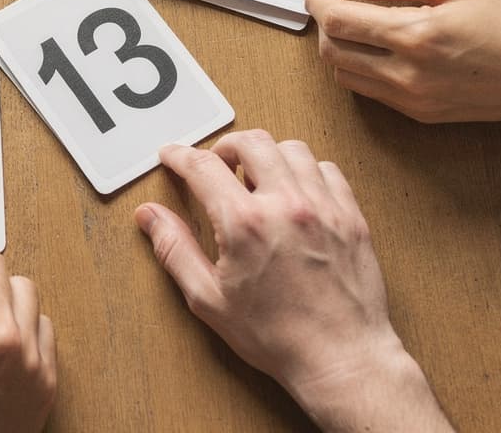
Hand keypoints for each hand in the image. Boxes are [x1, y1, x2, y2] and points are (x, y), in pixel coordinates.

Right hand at [136, 132, 446, 430]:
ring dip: (267, 155)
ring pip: (291, 149)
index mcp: (245, 223)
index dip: (180, 156)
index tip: (172, 155)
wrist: (340, 357)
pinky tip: (296, 192)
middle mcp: (286, 204)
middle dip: (225, 146)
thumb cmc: (276, 336)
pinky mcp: (350, 216)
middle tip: (216, 164)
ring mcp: (323, 207)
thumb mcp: (209, 299)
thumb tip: (150, 216)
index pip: (202, 166)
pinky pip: (327, 170)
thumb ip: (175, 249)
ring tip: (257, 179)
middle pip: (251, 142)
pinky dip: (306, 171)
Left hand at [306, 0, 500, 123]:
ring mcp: (413, 101)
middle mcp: (408, 76)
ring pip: (346, 76)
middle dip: (323, 22)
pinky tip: (379, 44)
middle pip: (333, 51)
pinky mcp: (422, 115)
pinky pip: (371, 92)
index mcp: (415, 36)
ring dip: (338, 46)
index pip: (337, 20)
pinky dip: (361, 66)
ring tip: (355, 19)